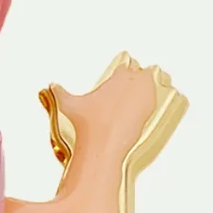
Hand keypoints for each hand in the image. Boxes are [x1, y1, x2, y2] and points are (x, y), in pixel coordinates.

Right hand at [48, 59, 163, 158]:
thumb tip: (52, 86)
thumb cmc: (89, 126)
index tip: (121, 77)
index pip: (128, 65)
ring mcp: (148, 99)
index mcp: (120, 75)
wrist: (103, 147)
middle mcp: (138, 84)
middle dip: (140, 79)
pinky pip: (160, 103)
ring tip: (145, 95)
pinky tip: (150, 109)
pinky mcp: (153, 114)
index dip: (124, 72)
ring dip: (151, 89)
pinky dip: (154, 105)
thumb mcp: (69, 105)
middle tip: (134, 87)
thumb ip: (60, 92)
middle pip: (146, 74)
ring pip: (157, 86)